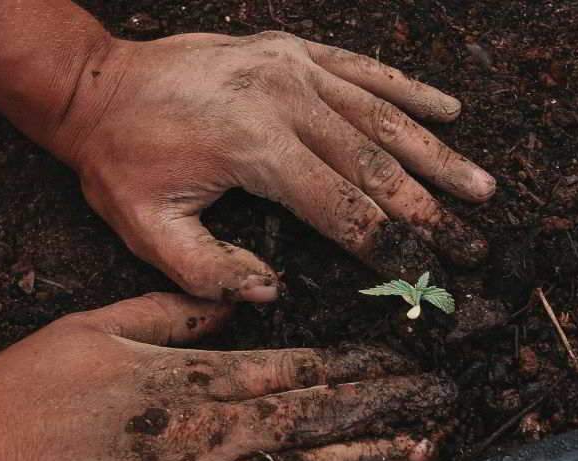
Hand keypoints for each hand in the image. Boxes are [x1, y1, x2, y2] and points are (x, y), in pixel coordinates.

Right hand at [0, 294, 455, 460]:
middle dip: (379, 408)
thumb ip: (168, 314)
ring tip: (418, 450)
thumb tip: (232, 303)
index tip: (399, 360)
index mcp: (183, 380)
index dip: (351, 365)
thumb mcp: (89, 332)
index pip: (289, 369)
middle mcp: (199, 435)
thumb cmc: (15, 401)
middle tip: (439, 401)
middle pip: (309, 419)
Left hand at [54, 32, 495, 301]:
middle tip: (474, 244)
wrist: (96, 87)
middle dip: (428, 212)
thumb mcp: (147, 231)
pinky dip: (407, 91)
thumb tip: (273, 293)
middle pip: (376, 165)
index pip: (342, 208)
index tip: (428, 275)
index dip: (389, 247)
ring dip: (436, 155)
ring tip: (480, 187)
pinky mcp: (289, 50)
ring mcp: (291, 67)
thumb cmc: (120, 161)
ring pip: (382, 116)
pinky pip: (362, 70)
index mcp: (254, 149)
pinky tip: (448, 109)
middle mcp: (285, 100)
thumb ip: (210, 272)